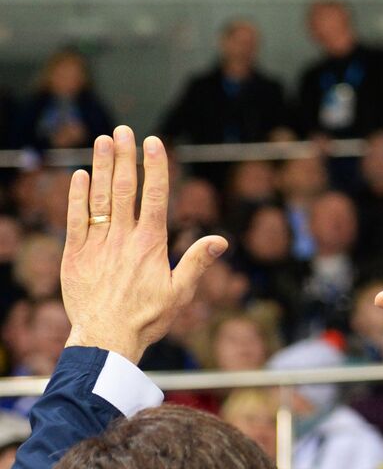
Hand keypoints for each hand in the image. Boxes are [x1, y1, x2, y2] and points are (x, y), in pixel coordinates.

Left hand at [62, 126, 226, 364]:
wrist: (107, 338)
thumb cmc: (147, 318)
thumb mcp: (181, 293)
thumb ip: (198, 262)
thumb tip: (221, 240)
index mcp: (151, 245)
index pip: (155, 196)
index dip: (154, 167)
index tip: (153, 142)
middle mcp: (124, 238)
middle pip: (124, 188)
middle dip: (124, 156)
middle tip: (124, 130)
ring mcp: (97, 244)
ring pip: (100, 197)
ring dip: (101, 166)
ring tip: (102, 141)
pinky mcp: (75, 254)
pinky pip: (76, 218)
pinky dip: (78, 196)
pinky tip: (80, 176)